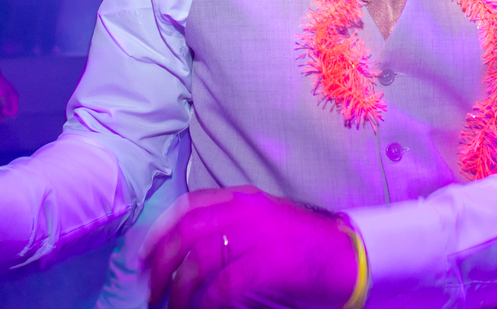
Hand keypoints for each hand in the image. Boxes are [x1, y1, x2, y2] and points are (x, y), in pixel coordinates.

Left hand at [0, 69, 18, 121]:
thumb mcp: (0, 94)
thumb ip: (3, 104)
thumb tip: (4, 112)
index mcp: (13, 98)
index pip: (13, 112)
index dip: (7, 114)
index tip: (0, 111)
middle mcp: (8, 101)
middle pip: (6, 114)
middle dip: (0, 117)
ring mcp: (1, 101)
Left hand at [145, 187, 356, 308]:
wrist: (350, 255)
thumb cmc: (307, 244)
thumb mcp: (268, 220)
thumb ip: (235, 225)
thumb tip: (192, 249)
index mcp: (244, 199)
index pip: (189, 207)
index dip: (161, 232)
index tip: (145, 255)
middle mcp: (246, 212)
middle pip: (186, 233)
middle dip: (161, 263)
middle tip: (152, 290)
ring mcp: (258, 237)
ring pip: (199, 262)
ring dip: (179, 290)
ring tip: (173, 308)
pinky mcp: (269, 265)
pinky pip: (223, 287)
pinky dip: (207, 304)